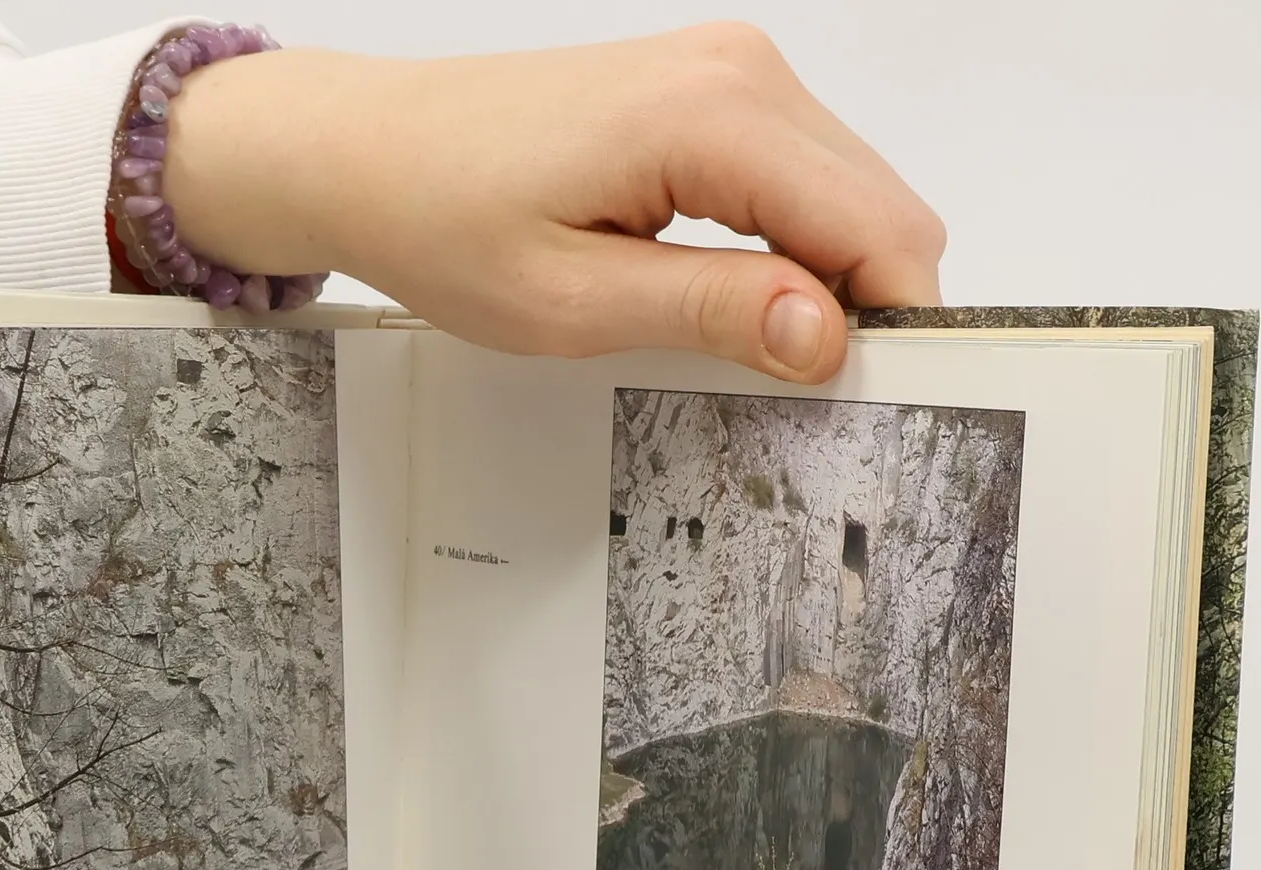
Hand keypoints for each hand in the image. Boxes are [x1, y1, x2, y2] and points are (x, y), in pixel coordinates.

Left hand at [164, 24, 943, 379]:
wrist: (371, 151)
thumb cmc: (444, 221)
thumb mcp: (572, 303)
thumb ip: (710, 313)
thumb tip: (826, 336)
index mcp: (714, 115)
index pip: (875, 227)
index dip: (890, 326)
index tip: (867, 406)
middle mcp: (741, 72)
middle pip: (882, 207)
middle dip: (865, 306)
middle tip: (803, 399)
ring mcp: (731, 72)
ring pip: (851, 195)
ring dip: (829, 278)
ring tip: (754, 352)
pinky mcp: (712, 90)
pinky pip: (801, 176)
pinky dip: (794, 245)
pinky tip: (739, 301)